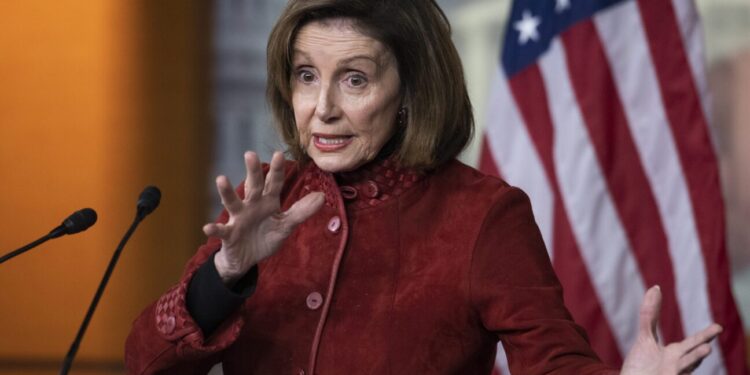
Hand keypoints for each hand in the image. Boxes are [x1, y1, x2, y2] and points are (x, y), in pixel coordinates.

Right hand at [203, 151, 324, 284]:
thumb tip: (322, 196)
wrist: (246, 258)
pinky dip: (214, 228)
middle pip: (253, 186)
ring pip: (232, 203)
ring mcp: (238, 218)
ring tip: (221, 179)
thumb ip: (302, 211)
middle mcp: (252, 206)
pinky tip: (208, 227)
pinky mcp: (228, 234)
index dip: (277, 170)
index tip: (279, 154)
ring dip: (227, 192)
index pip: (274, 183)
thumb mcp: (286, 225)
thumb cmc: (265, 237)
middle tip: (250, 154)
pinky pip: (221, 230)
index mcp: (268, 202)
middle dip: (252, 171)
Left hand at [621, 286, 722, 373]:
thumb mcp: (645, 337)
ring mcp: (672, 374)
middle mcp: (678, 365)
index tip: (718, 327)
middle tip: (718, 335)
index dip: (705, 335)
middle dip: (705, 345)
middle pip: (695, 354)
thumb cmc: (641, 365)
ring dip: (696, 358)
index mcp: (676, 353)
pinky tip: (677, 369)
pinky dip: (679, 373)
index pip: (694, 343)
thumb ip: (649, 315)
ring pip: (686, 366)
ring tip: (707, 348)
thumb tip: (655, 288)